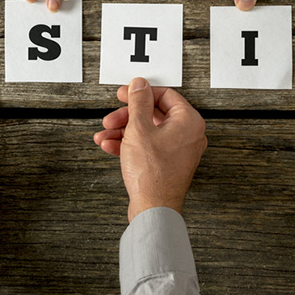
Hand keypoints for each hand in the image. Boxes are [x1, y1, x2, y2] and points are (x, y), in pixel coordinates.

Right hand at [93, 77, 207, 221]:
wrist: (153, 209)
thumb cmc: (152, 175)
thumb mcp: (139, 129)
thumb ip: (138, 102)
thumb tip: (139, 85)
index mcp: (189, 122)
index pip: (165, 95)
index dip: (141, 93)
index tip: (126, 94)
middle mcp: (188, 135)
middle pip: (153, 114)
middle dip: (127, 116)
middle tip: (112, 117)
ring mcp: (179, 150)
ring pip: (148, 131)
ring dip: (123, 130)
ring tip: (105, 134)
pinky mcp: (168, 163)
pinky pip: (148, 146)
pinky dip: (130, 144)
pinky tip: (111, 145)